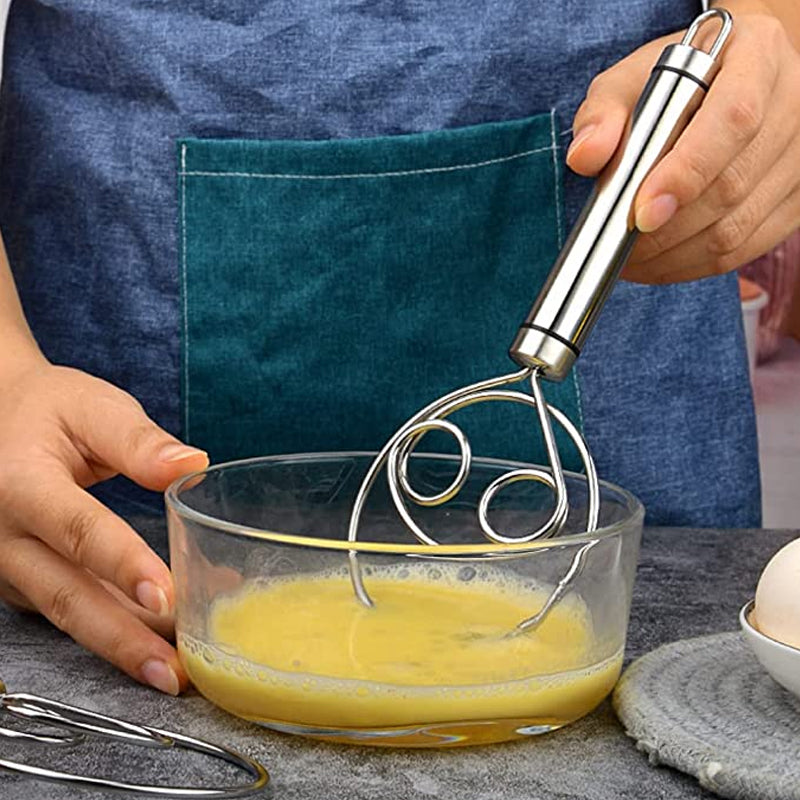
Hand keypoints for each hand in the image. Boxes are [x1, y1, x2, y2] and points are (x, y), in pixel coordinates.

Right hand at [0, 358, 207, 693]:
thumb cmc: (47, 410)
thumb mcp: (89, 408)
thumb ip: (138, 441)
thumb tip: (193, 464)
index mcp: (22, 484)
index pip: (77, 529)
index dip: (122, 564)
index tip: (164, 596)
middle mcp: (6, 536)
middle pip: (67, 595)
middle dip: (123, 639)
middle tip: (173, 671)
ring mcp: (8, 566)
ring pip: (69, 613)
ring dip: (123, 644)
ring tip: (175, 669)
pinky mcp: (21, 581)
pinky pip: (69, 609)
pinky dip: (116, 625)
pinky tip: (162, 634)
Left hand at [566, 0, 799, 282]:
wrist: (722, 85)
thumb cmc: (671, 82)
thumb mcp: (629, 79)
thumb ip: (604, 113)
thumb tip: (585, 156)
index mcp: (757, 56)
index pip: (733, 120)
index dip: (686, 172)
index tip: (641, 210)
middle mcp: (792, 104)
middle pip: (732, 184)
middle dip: (667, 228)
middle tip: (619, 243)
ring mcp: (799, 158)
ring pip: (737, 227)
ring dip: (674, 255)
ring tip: (629, 260)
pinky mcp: (794, 201)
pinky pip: (742, 250)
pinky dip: (691, 266)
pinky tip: (656, 264)